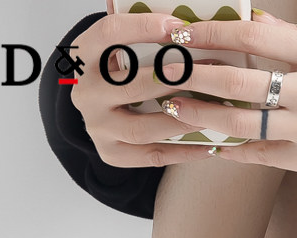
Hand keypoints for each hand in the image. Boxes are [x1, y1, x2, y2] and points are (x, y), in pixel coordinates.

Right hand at [69, 4, 215, 167]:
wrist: (102, 115)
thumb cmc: (122, 74)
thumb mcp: (122, 51)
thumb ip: (143, 37)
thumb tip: (186, 23)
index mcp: (83, 57)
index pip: (109, 34)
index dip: (143, 28)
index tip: (178, 26)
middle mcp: (85, 94)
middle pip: (131, 85)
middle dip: (174, 79)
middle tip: (208, 72)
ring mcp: (97, 127)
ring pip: (143, 127)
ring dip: (182, 119)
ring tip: (213, 111)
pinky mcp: (112, 154)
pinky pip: (153, 155)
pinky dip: (184, 152)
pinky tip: (210, 144)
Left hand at [158, 10, 296, 174]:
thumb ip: (291, 37)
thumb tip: (251, 18)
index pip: (254, 36)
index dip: (214, 33)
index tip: (184, 33)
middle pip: (240, 81)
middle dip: (196, 75)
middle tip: (167, 71)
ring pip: (242, 123)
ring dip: (203, 115)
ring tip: (176, 108)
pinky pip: (260, 154)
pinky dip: (232, 149)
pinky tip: (210, 142)